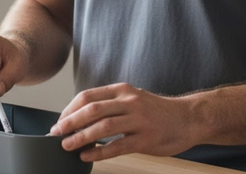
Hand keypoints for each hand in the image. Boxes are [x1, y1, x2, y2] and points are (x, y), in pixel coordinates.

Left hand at [48, 83, 200, 161]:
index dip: (70, 109)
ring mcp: (139, 120)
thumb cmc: (157, 111)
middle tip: (56, 132)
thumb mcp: (133, 98)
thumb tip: (80, 117)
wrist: (189, 118)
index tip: (59, 120)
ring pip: (103, 127)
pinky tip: (87, 155)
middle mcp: (130, 101)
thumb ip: (111, 104)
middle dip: (70, 122)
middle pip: (92, 109)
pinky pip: (118, 146)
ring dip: (81, 137)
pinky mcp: (146, 139)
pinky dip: (99, 151)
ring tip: (67, 145)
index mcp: (123, 90)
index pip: (88, 96)